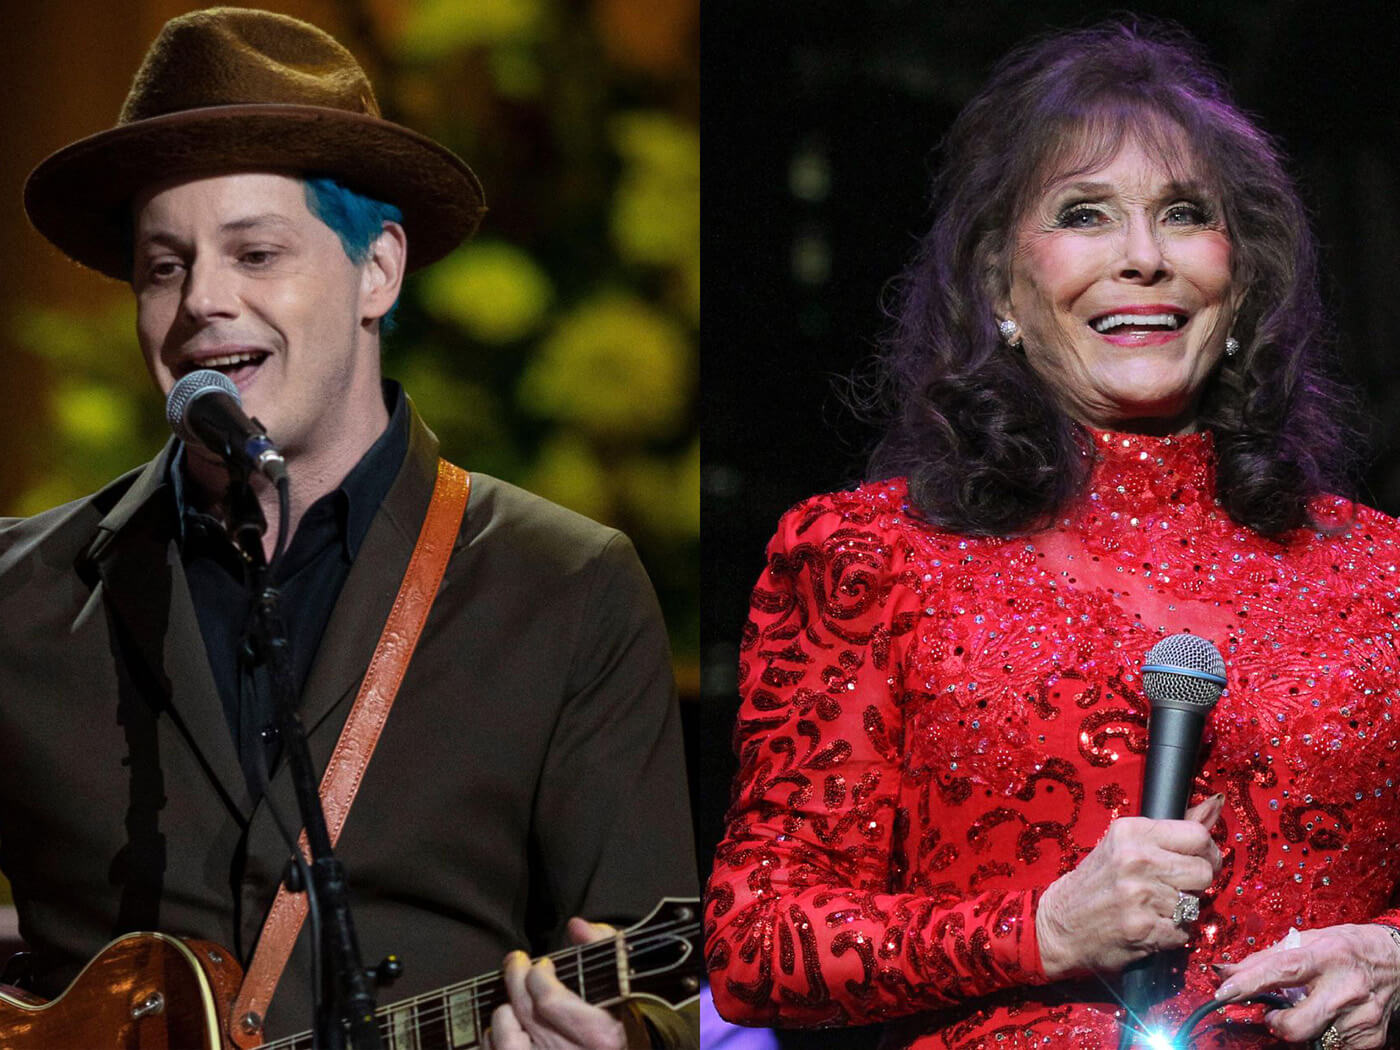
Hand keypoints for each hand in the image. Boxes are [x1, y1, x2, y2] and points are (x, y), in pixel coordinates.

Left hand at [483, 918, 629, 1049]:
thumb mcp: (622, 987)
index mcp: (600, 1037)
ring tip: (515, 1002)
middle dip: (516, 977)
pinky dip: (494, 1036)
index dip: (539, 973)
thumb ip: (604, 948)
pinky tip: (505, 1028)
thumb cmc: (620, 1027)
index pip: (549, 999)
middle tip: (517, 963)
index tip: (543, 965)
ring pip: (505, 1034)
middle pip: (525, 1009)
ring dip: (505, 1012)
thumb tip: (577, 926)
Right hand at [1035, 793, 1223, 978]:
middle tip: (1176, 887)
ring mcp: (1139, 895)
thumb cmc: (1097, 881)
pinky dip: (1172, 933)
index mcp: (1131, 831)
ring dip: (1181, 910)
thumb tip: (1215, 804)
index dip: (1207, 852)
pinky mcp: (1143, 929)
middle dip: (1196, 883)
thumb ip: (1174, 829)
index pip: (1197, 836)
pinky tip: (1150, 926)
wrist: (1061, 923)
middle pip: (1203, 871)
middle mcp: (1135, 859)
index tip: (1199, 861)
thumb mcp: (1127, 844)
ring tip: (1155, 907)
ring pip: (1195, 903)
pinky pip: (1183, 931)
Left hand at [1215, 924, 1399, 1047]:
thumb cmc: (1347, 947)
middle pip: (1297, 1023)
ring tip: (1307, 1010)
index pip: (1281, 969)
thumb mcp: (1309, 940)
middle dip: (1276, 1023)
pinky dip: (1323, 1035)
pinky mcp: (1370, 1037)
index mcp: (1326, 955)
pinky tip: (1330, 1017)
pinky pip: (1332, 1046)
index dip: (1249, 983)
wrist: (1398, 961)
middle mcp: (1346, 986)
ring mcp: (1360, 1015)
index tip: (1224, 992)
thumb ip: (1266, 958)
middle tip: (1274, 1013)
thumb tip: (1226, 971)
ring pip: (1313, 1039)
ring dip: (1300, 1028)